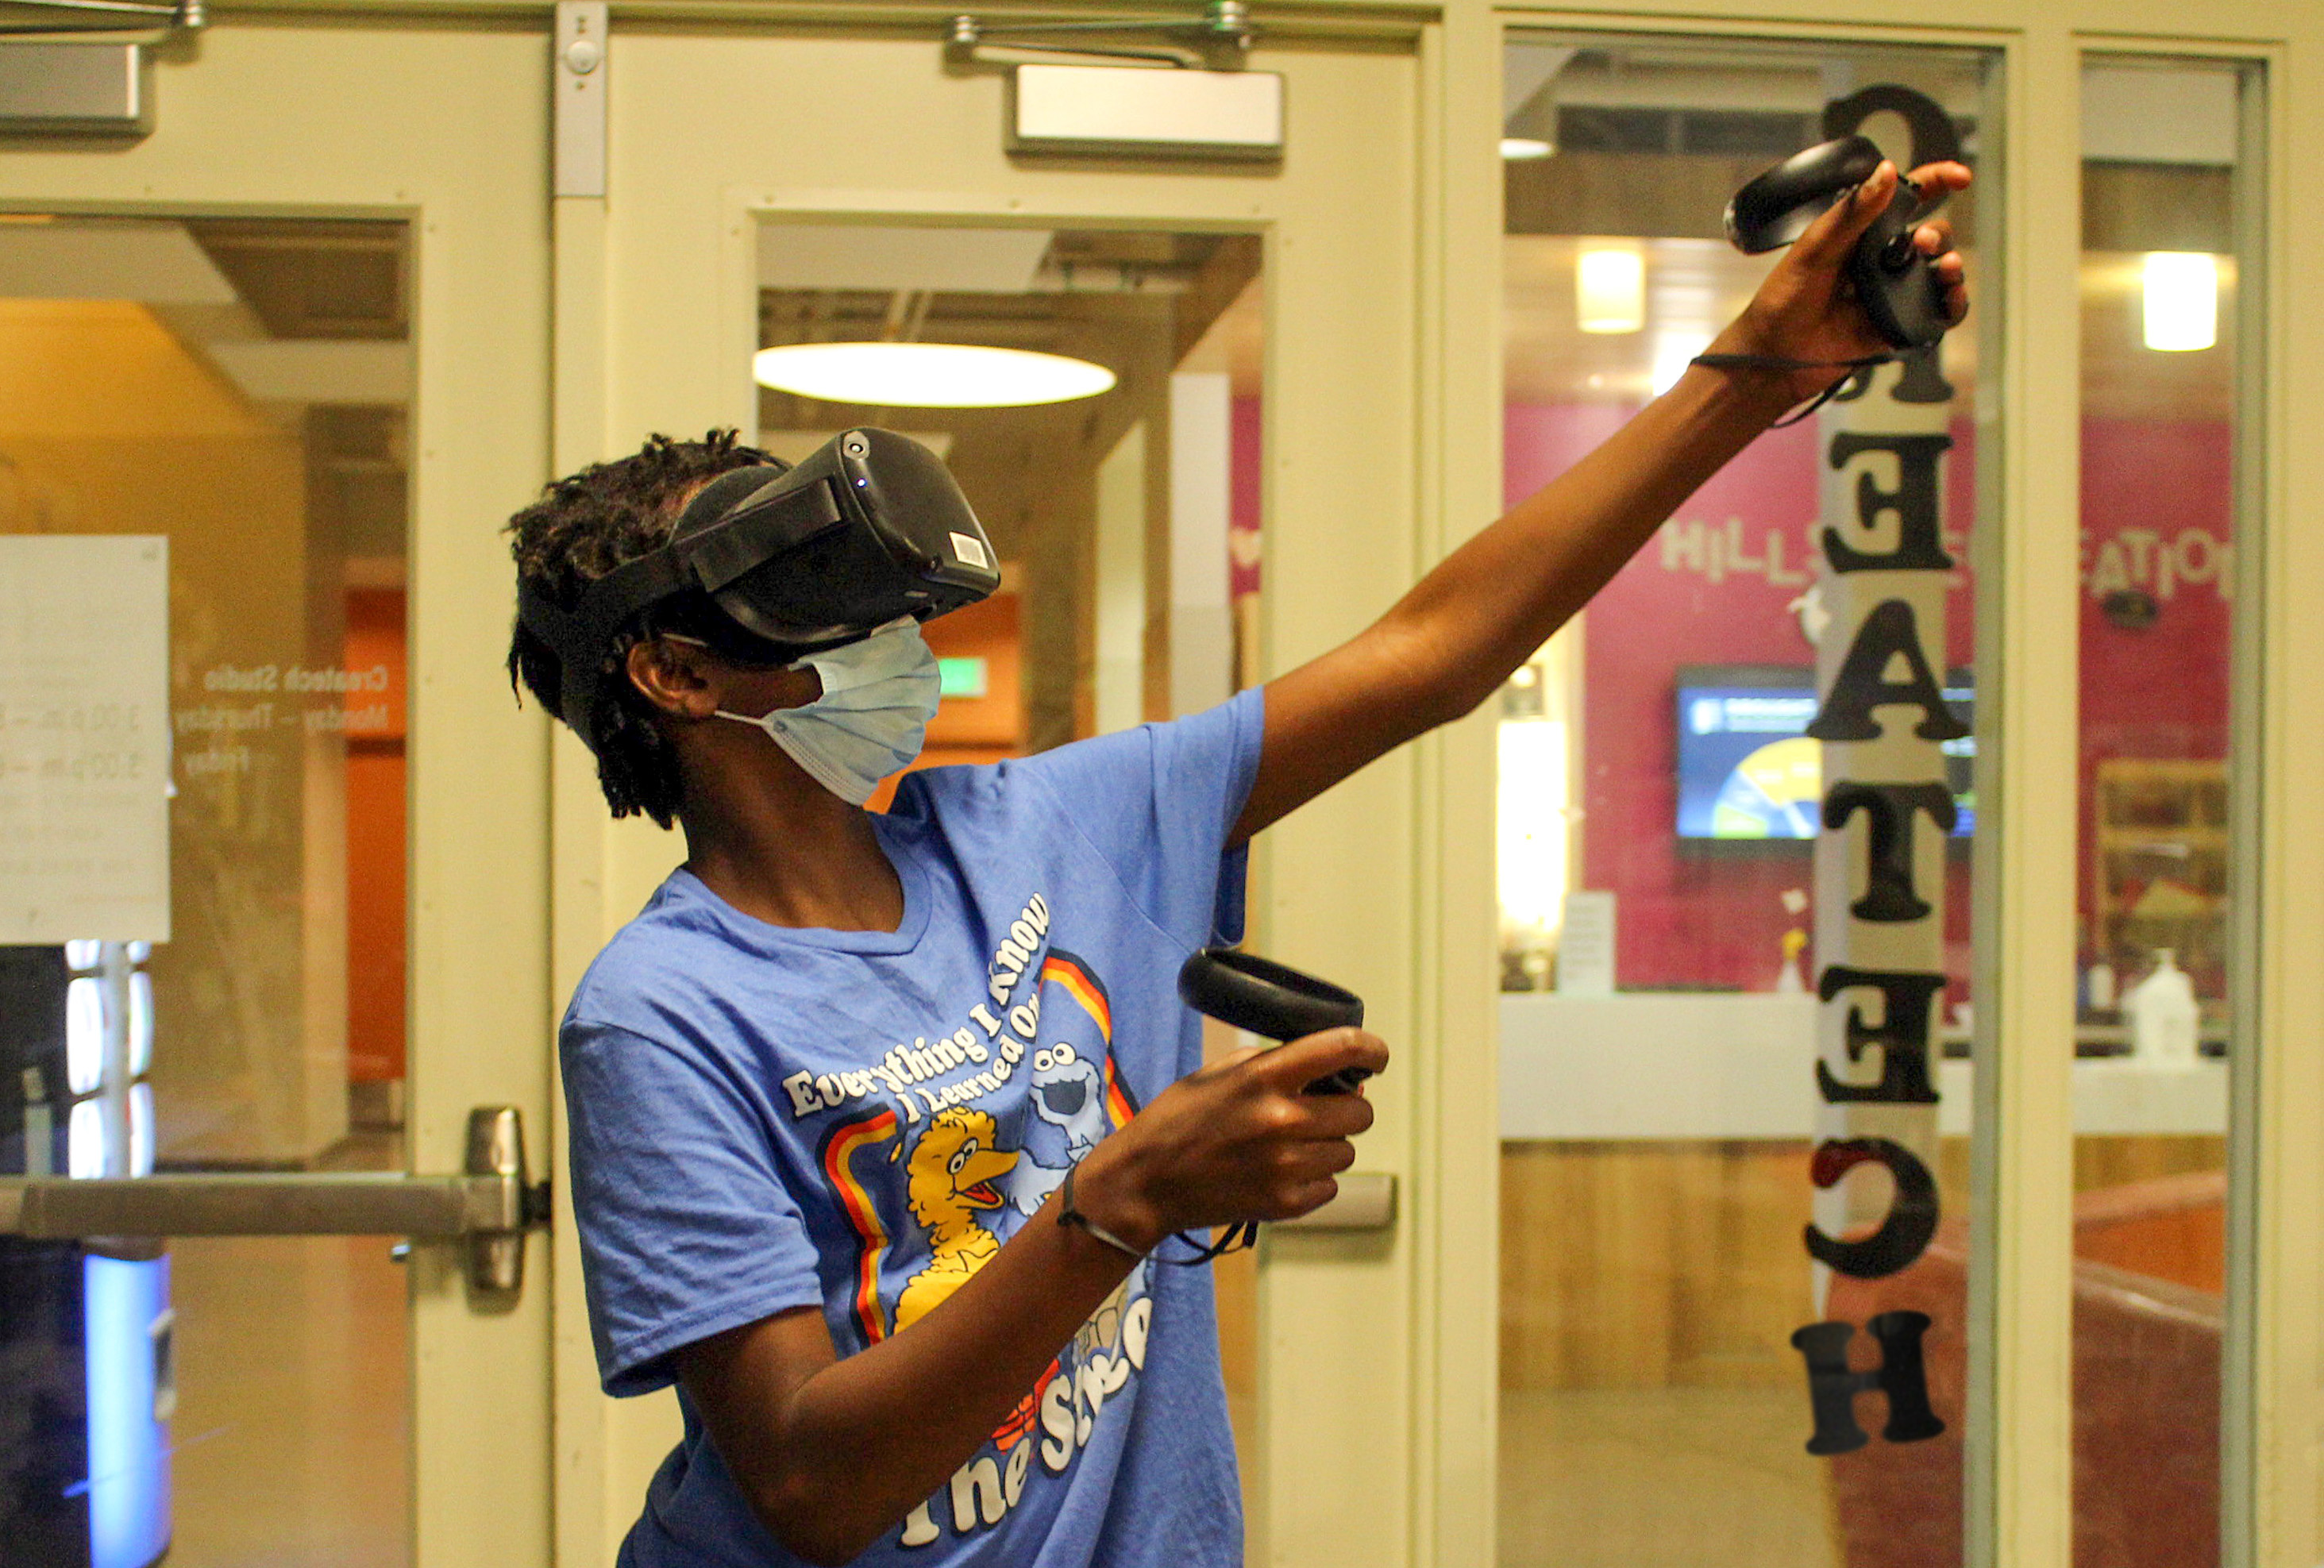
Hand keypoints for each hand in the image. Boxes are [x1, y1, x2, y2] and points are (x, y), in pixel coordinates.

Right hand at [1068, 1027, 1388, 1250]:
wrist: (1146, 1182)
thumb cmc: (1180, 1119)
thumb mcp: (1221, 1073)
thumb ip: (1277, 1065)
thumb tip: (1336, 1076)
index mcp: (1264, 1077)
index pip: (1342, 1050)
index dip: (1371, 1050)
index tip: (1376, 1057)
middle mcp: (1281, 1120)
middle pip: (1360, 1112)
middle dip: (1347, 1108)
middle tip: (1320, 1110)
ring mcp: (1285, 1166)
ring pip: (1347, 1152)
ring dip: (1328, 1145)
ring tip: (1289, 1144)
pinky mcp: (1286, 1204)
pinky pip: (1330, 1185)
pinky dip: (1314, 1178)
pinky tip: (1281, 1171)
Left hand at [1707, 158, 1972, 406]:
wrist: (1773, 356)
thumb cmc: (1783, 300)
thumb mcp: (1815, 249)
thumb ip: (1851, 212)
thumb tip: (1887, 171)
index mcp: (1861, 232)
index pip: (1907, 198)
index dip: (1937, 181)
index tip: (1960, 177)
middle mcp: (1880, 260)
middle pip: (1932, 236)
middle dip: (1938, 234)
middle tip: (1921, 241)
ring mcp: (1892, 293)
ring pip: (1939, 272)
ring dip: (1951, 266)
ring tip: (1946, 268)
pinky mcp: (1897, 325)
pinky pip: (1937, 312)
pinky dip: (1954, 304)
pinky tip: (1952, 296)